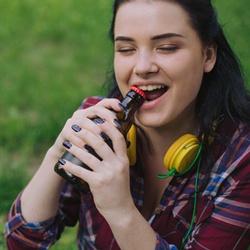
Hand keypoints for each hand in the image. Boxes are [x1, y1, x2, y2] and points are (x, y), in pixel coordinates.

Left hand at [57, 98, 134, 216]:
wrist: (121, 209)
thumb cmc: (119, 187)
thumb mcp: (122, 170)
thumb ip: (116, 156)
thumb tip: (104, 141)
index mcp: (124, 160)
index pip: (118, 138)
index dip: (108, 127)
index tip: (98, 120)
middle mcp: (117, 165)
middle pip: (100, 143)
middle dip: (86, 133)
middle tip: (75, 127)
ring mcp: (107, 174)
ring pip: (88, 156)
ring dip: (75, 147)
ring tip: (66, 142)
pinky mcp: (97, 184)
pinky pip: (81, 171)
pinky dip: (70, 166)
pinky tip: (63, 163)